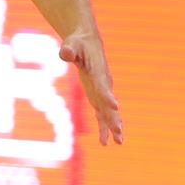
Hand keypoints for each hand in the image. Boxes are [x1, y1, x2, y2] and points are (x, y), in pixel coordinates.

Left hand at [61, 30, 122, 145]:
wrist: (87, 42)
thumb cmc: (78, 43)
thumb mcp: (71, 44)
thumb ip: (68, 50)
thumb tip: (65, 54)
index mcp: (98, 71)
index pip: (103, 85)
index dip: (108, 96)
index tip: (115, 107)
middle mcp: (103, 83)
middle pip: (110, 103)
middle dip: (114, 118)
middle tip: (119, 132)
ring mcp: (102, 90)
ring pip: (109, 112)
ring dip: (114, 126)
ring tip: (119, 142)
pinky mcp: (98, 95)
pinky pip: (102, 114)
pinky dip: (104, 127)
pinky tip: (105, 142)